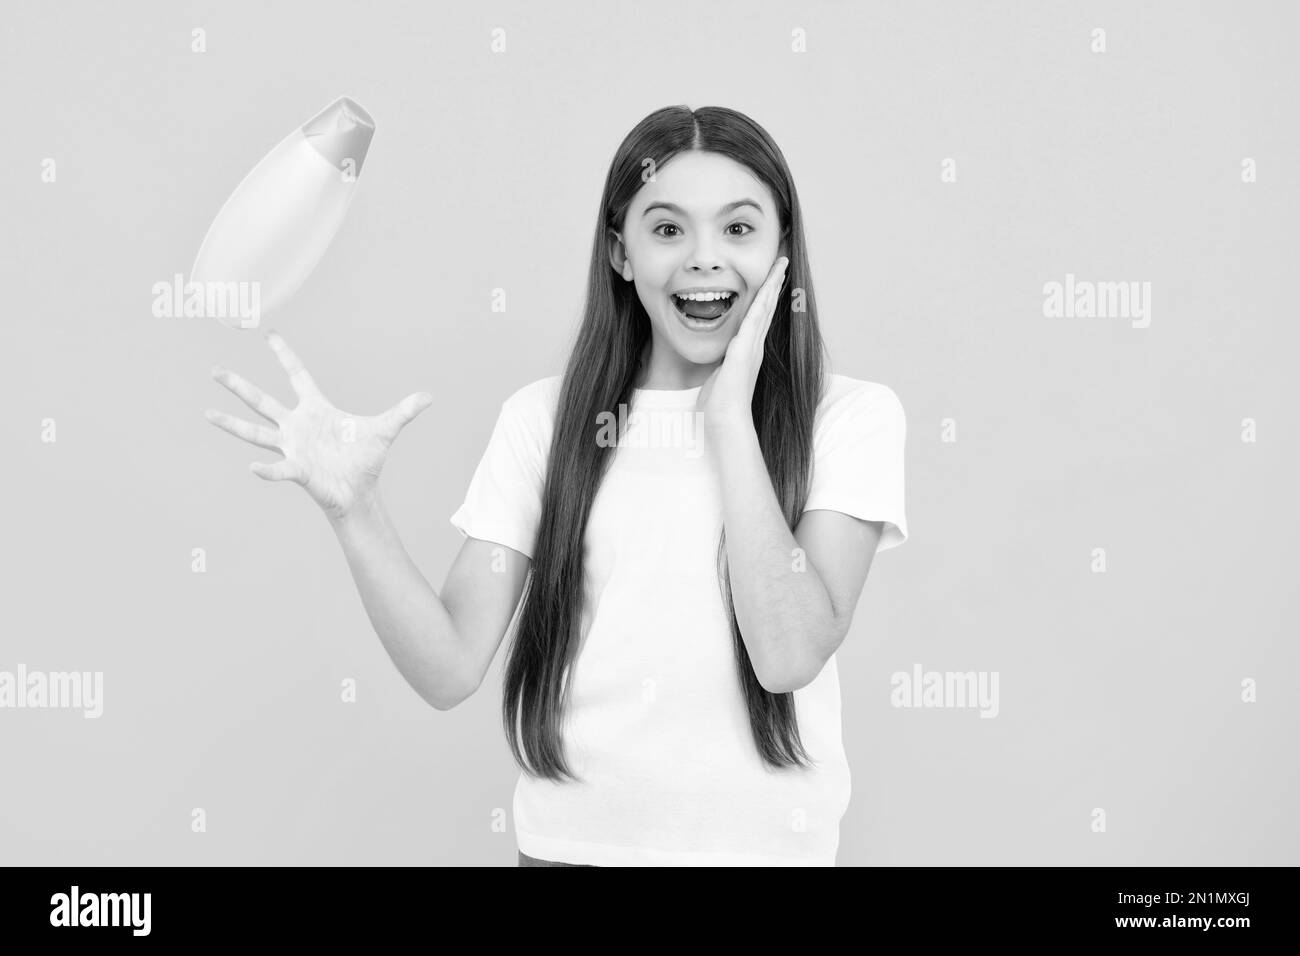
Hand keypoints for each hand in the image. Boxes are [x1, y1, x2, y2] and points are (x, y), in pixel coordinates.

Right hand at [205, 330, 431, 520]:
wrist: (360, 493)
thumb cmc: (365, 461)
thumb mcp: (386, 430)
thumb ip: (404, 411)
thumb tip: (430, 395)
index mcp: (316, 409)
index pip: (297, 375)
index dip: (284, 355)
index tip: (267, 333)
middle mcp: (297, 426)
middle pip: (262, 400)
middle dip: (238, 386)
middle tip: (213, 370)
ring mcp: (292, 448)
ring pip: (256, 433)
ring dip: (232, 424)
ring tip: (207, 413)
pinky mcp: (298, 471)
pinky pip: (279, 468)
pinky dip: (268, 470)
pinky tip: (253, 468)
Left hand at [696, 255, 788, 433]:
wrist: (726, 418)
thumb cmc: (720, 402)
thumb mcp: (719, 374)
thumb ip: (721, 363)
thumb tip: (716, 360)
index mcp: (749, 350)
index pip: (759, 316)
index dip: (765, 296)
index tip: (771, 278)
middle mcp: (754, 345)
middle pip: (767, 307)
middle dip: (774, 283)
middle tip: (782, 262)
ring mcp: (752, 347)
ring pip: (765, 309)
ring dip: (773, 286)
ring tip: (780, 266)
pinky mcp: (745, 350)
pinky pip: (755, 321)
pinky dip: (762, 303)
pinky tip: (767, 287)